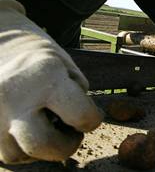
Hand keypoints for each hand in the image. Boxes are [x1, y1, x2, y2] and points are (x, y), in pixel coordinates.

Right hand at [0, 0, 102, 163]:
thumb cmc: (37, 54)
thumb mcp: (66, 66)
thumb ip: (76, 96)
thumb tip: (77, 126)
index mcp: (45, 75)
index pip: (81, 115)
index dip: (92, 120)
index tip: (91, 116)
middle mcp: (14, 95)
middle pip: (45, 145)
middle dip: (66, 146)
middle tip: (72, 134)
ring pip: (20, 154)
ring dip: (40, 149)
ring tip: (46, 128)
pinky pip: (3, 152)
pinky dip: (20, 147)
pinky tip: (27, 129)